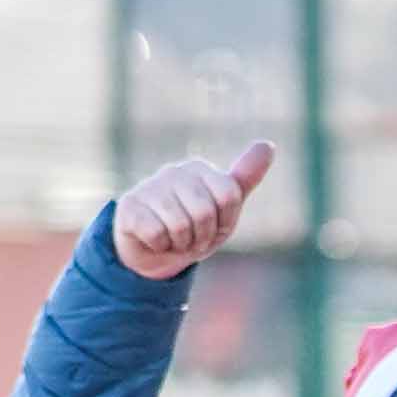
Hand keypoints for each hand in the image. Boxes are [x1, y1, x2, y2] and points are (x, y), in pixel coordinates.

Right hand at [109, 143, 277, 280]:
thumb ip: (245, 178)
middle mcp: (174, 172)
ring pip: (179, 225)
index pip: (229, 196)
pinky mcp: (129, 205)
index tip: (215, 226)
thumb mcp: (224, 209)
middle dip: (202, 237)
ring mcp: (149, 186)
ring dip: (181, 244)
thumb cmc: (194, 227)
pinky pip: (156, 233)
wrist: (153, 251)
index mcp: (200, 170)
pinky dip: (160, 246)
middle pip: (204, 213)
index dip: (225, 222)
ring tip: (174, 239)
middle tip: (192, 238)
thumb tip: (268, 145)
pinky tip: (154, 239)